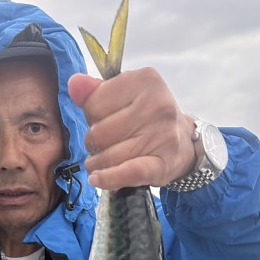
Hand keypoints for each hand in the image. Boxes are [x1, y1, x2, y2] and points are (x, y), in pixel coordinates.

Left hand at [68, 68, 197, 189]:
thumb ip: (96, 91)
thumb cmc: (148, 118)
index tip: (106, 120)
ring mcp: (162, 135)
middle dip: (95, 142)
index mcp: (145, 79)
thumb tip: (75, 84)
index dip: (92, 117)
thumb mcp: (125, 96)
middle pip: (98, 133)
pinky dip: (108, 178)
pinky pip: (127, 172)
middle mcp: (157, 104)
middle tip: (108, 143)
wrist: (184, 144)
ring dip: (99, 164)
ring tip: (107, 160)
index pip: (93, 104)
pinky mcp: (163, 164)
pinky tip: (98, 179)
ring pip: (107, 156)